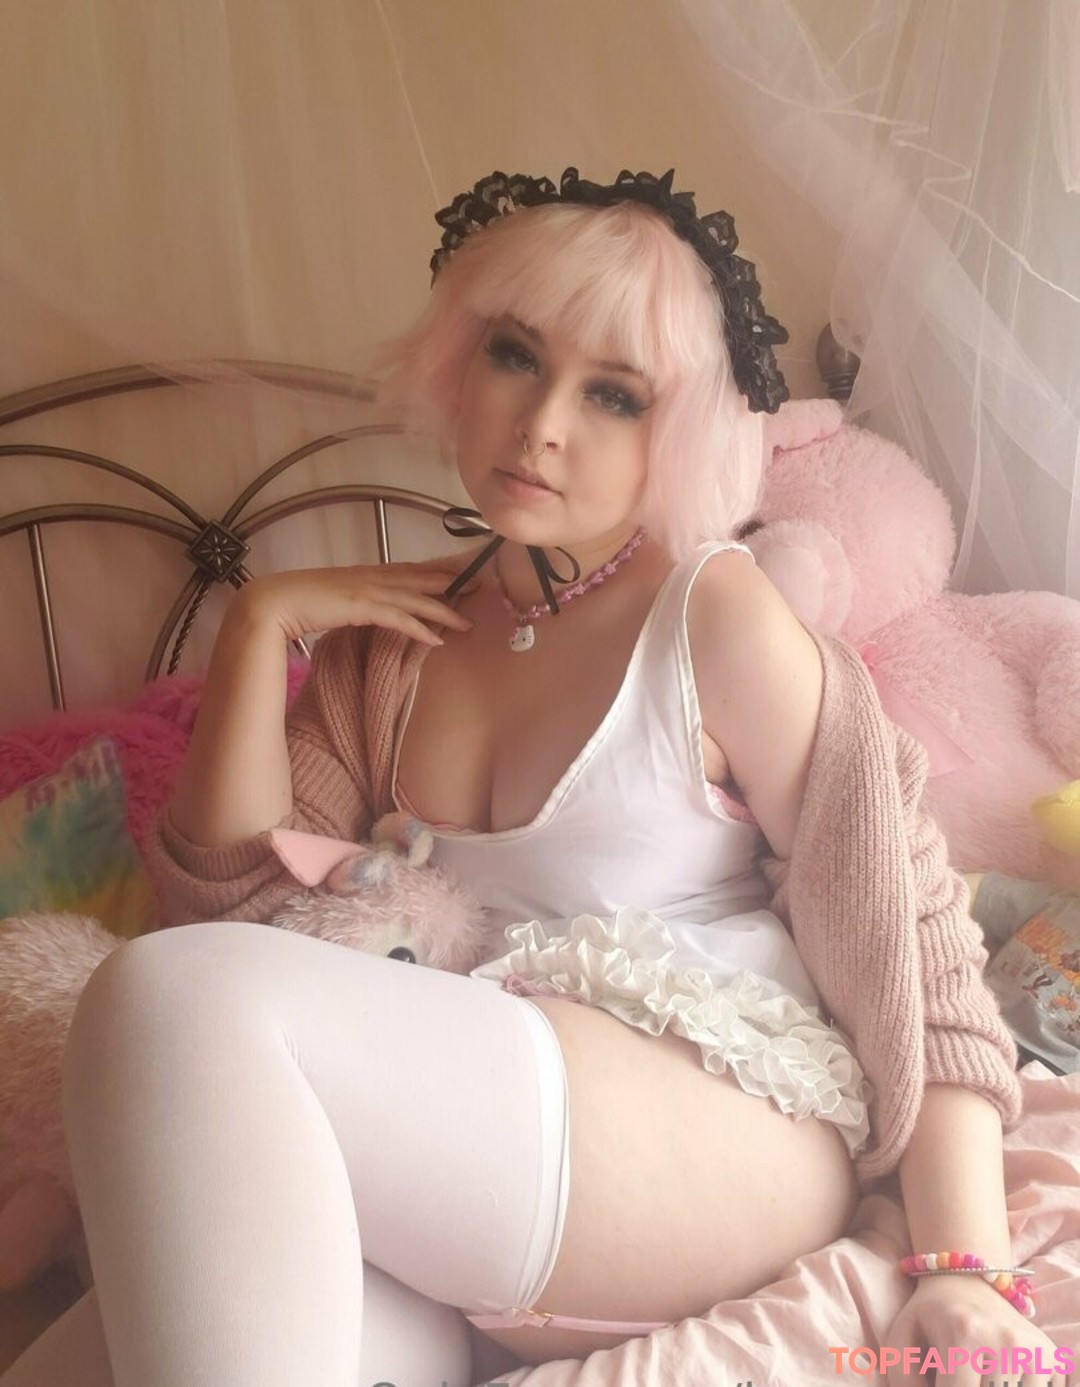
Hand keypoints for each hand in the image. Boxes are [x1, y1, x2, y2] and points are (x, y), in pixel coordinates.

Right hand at [234, 559, 472, 645]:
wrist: (271, 602)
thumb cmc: (299, 602)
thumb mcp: (335, 599)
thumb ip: (356, 602)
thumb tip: (369, 610)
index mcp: (366, 573)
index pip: (409, 569)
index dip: (437, 570)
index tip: (461, 572)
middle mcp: (371, 576)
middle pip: (421, 578)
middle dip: (452, 582)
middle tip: (481, 586)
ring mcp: (366, 590)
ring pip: (415, 598)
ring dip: (444, 611)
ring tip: (467, 622)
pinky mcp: (360, 607)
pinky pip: (398, 618)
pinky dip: (419, 629)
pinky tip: (437, 641)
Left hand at [884, 1275, 1071, 1384]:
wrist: (966, 1280)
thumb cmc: (929, 1316)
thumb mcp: (901, 1341)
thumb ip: (904, 1381)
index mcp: (963, 1337)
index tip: (944, 1381)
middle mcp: (1005, 1342)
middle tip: (959, 1373)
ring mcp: (1033, 1351)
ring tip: (979, 1373)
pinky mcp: (1051, 1358)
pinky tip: (1000, 1378)